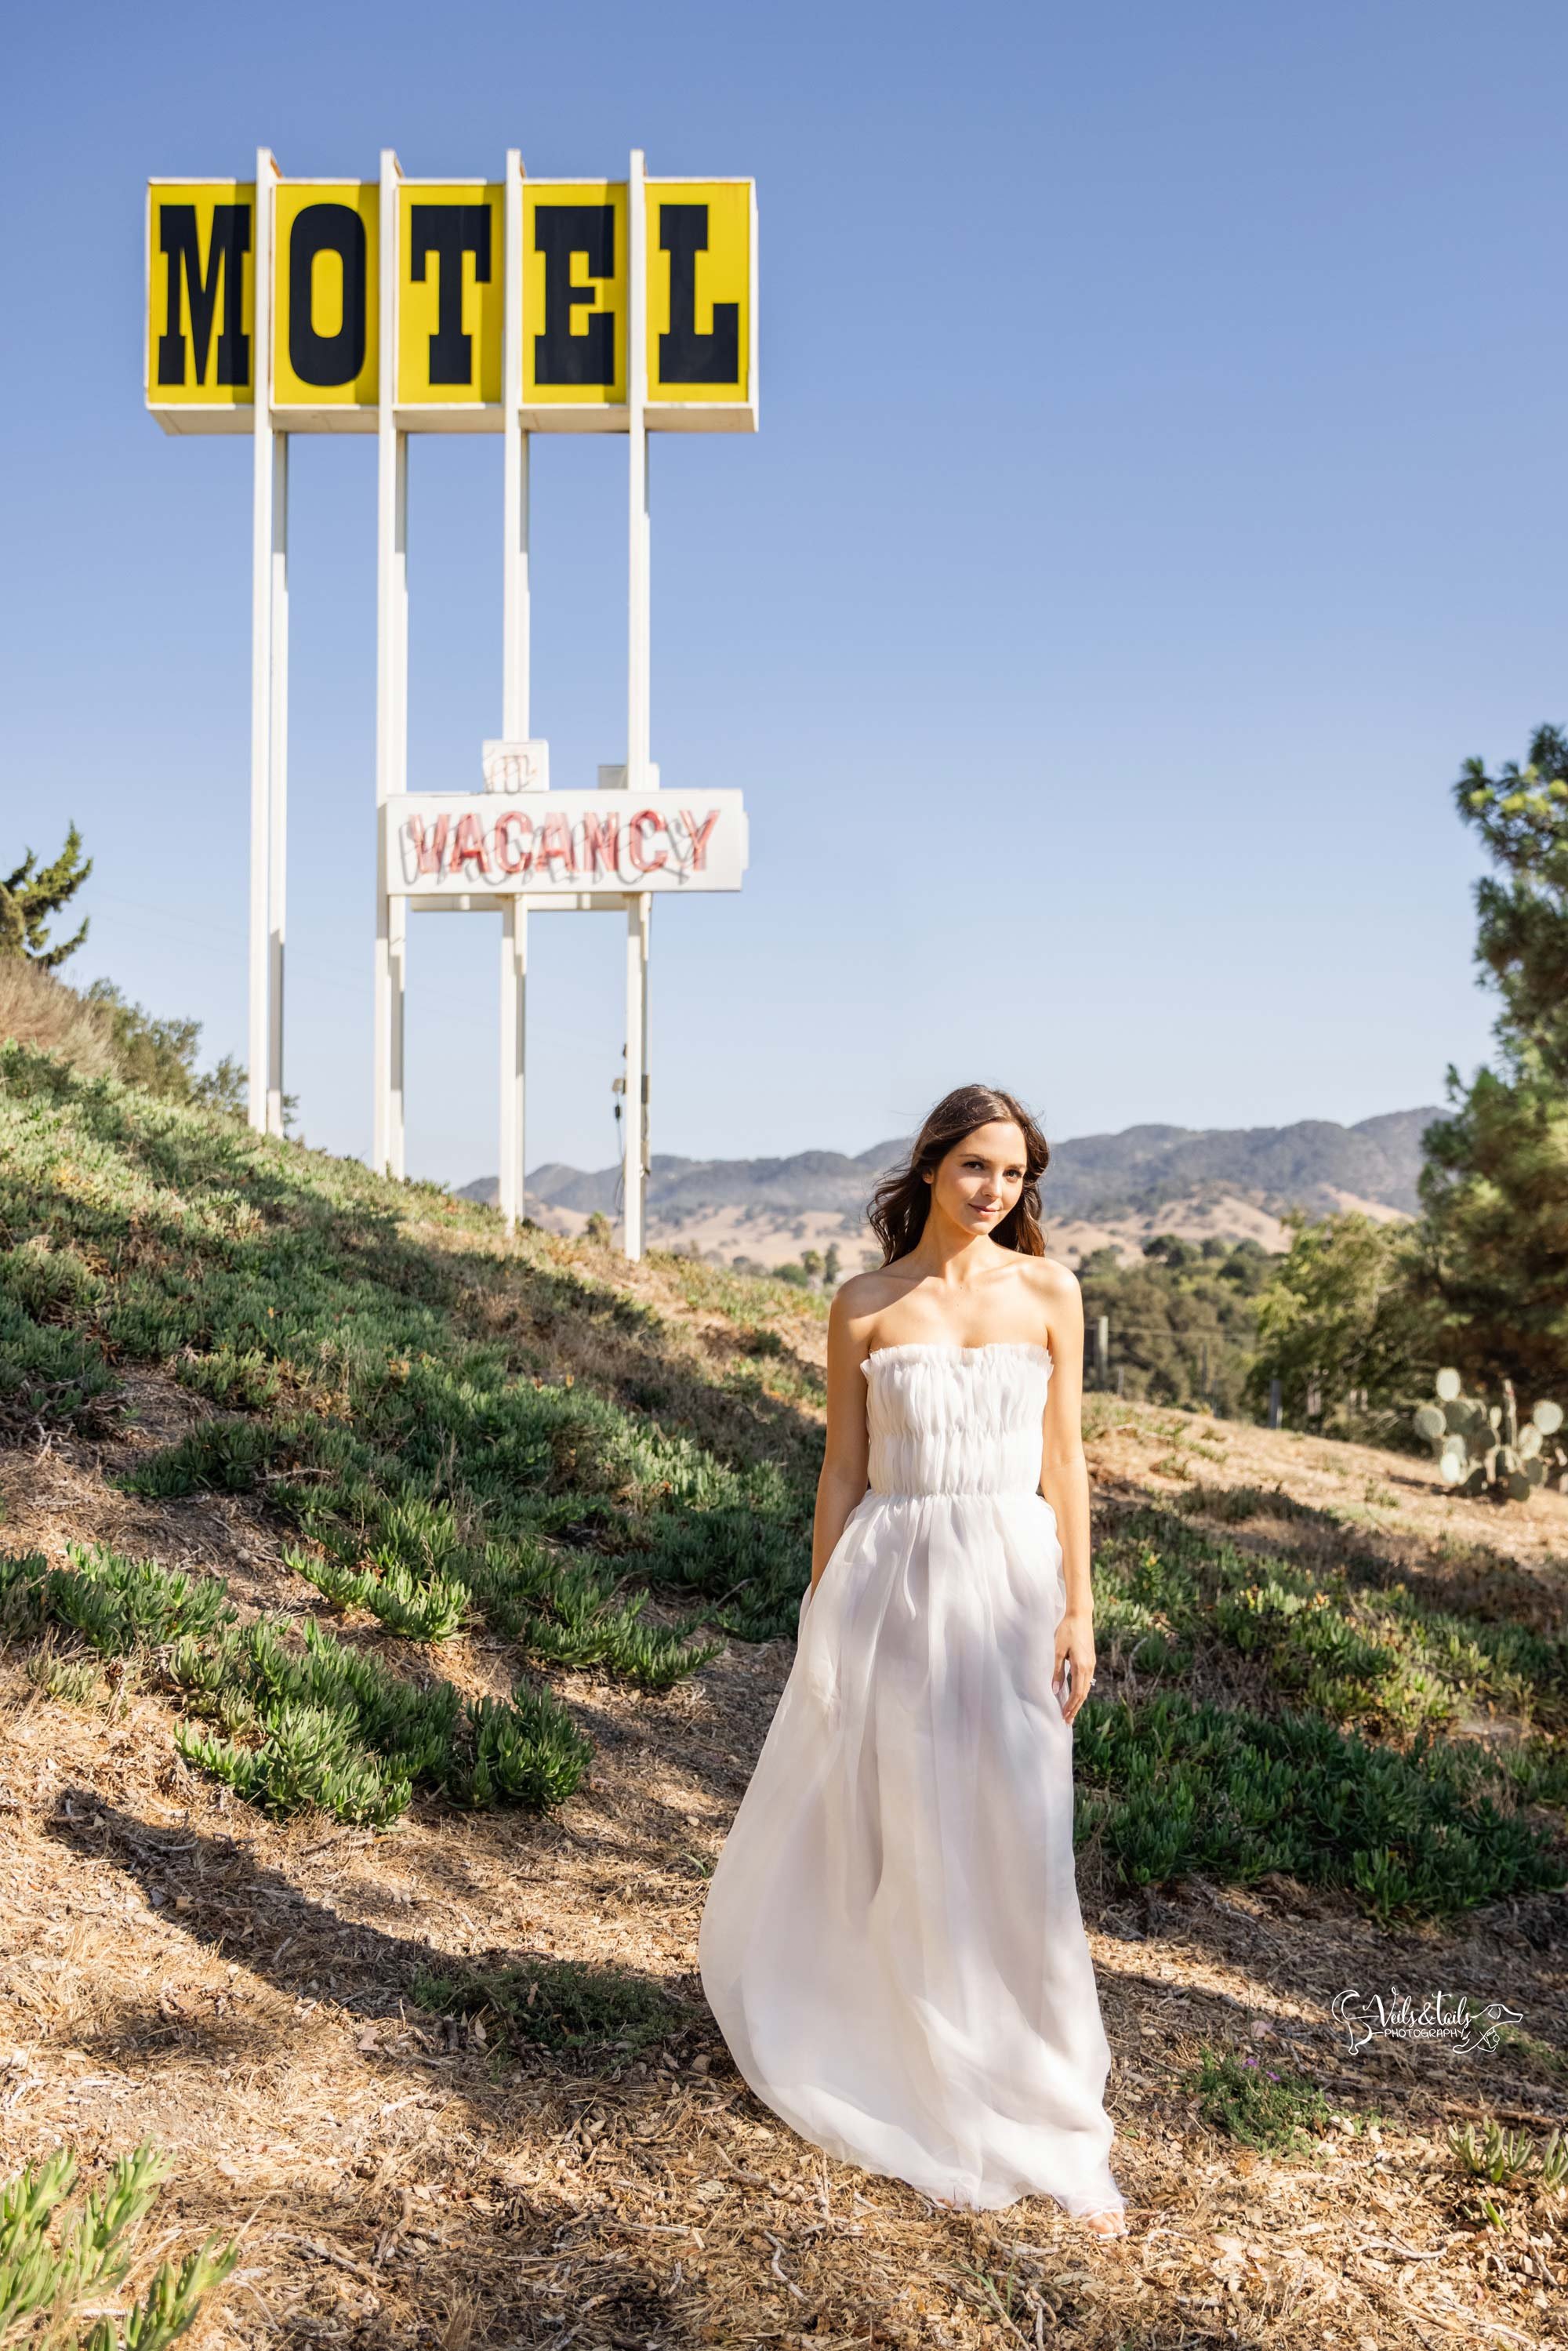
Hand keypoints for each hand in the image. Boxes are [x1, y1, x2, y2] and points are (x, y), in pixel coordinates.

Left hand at [1053, 1611, 1097, 1725]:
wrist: (1080, 1615)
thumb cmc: (1066, 1631)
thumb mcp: (1058, 1651)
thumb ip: (1057, 1671)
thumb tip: (1056, 1690)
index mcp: (1081, 1666)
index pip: (1077, 1693)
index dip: (1071, 1707)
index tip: (1064, 1717)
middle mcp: (1089, 1667)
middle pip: (1083, 1694)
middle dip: (1075, 1708)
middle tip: (1068, 1721)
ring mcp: (1092, 1663)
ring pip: (1086, 1688)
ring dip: (1079, 1701)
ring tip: (1071, 1711)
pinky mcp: (1091, 1659)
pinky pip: (1087, 1680)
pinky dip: (1082, 1691)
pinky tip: (1076, 1694)